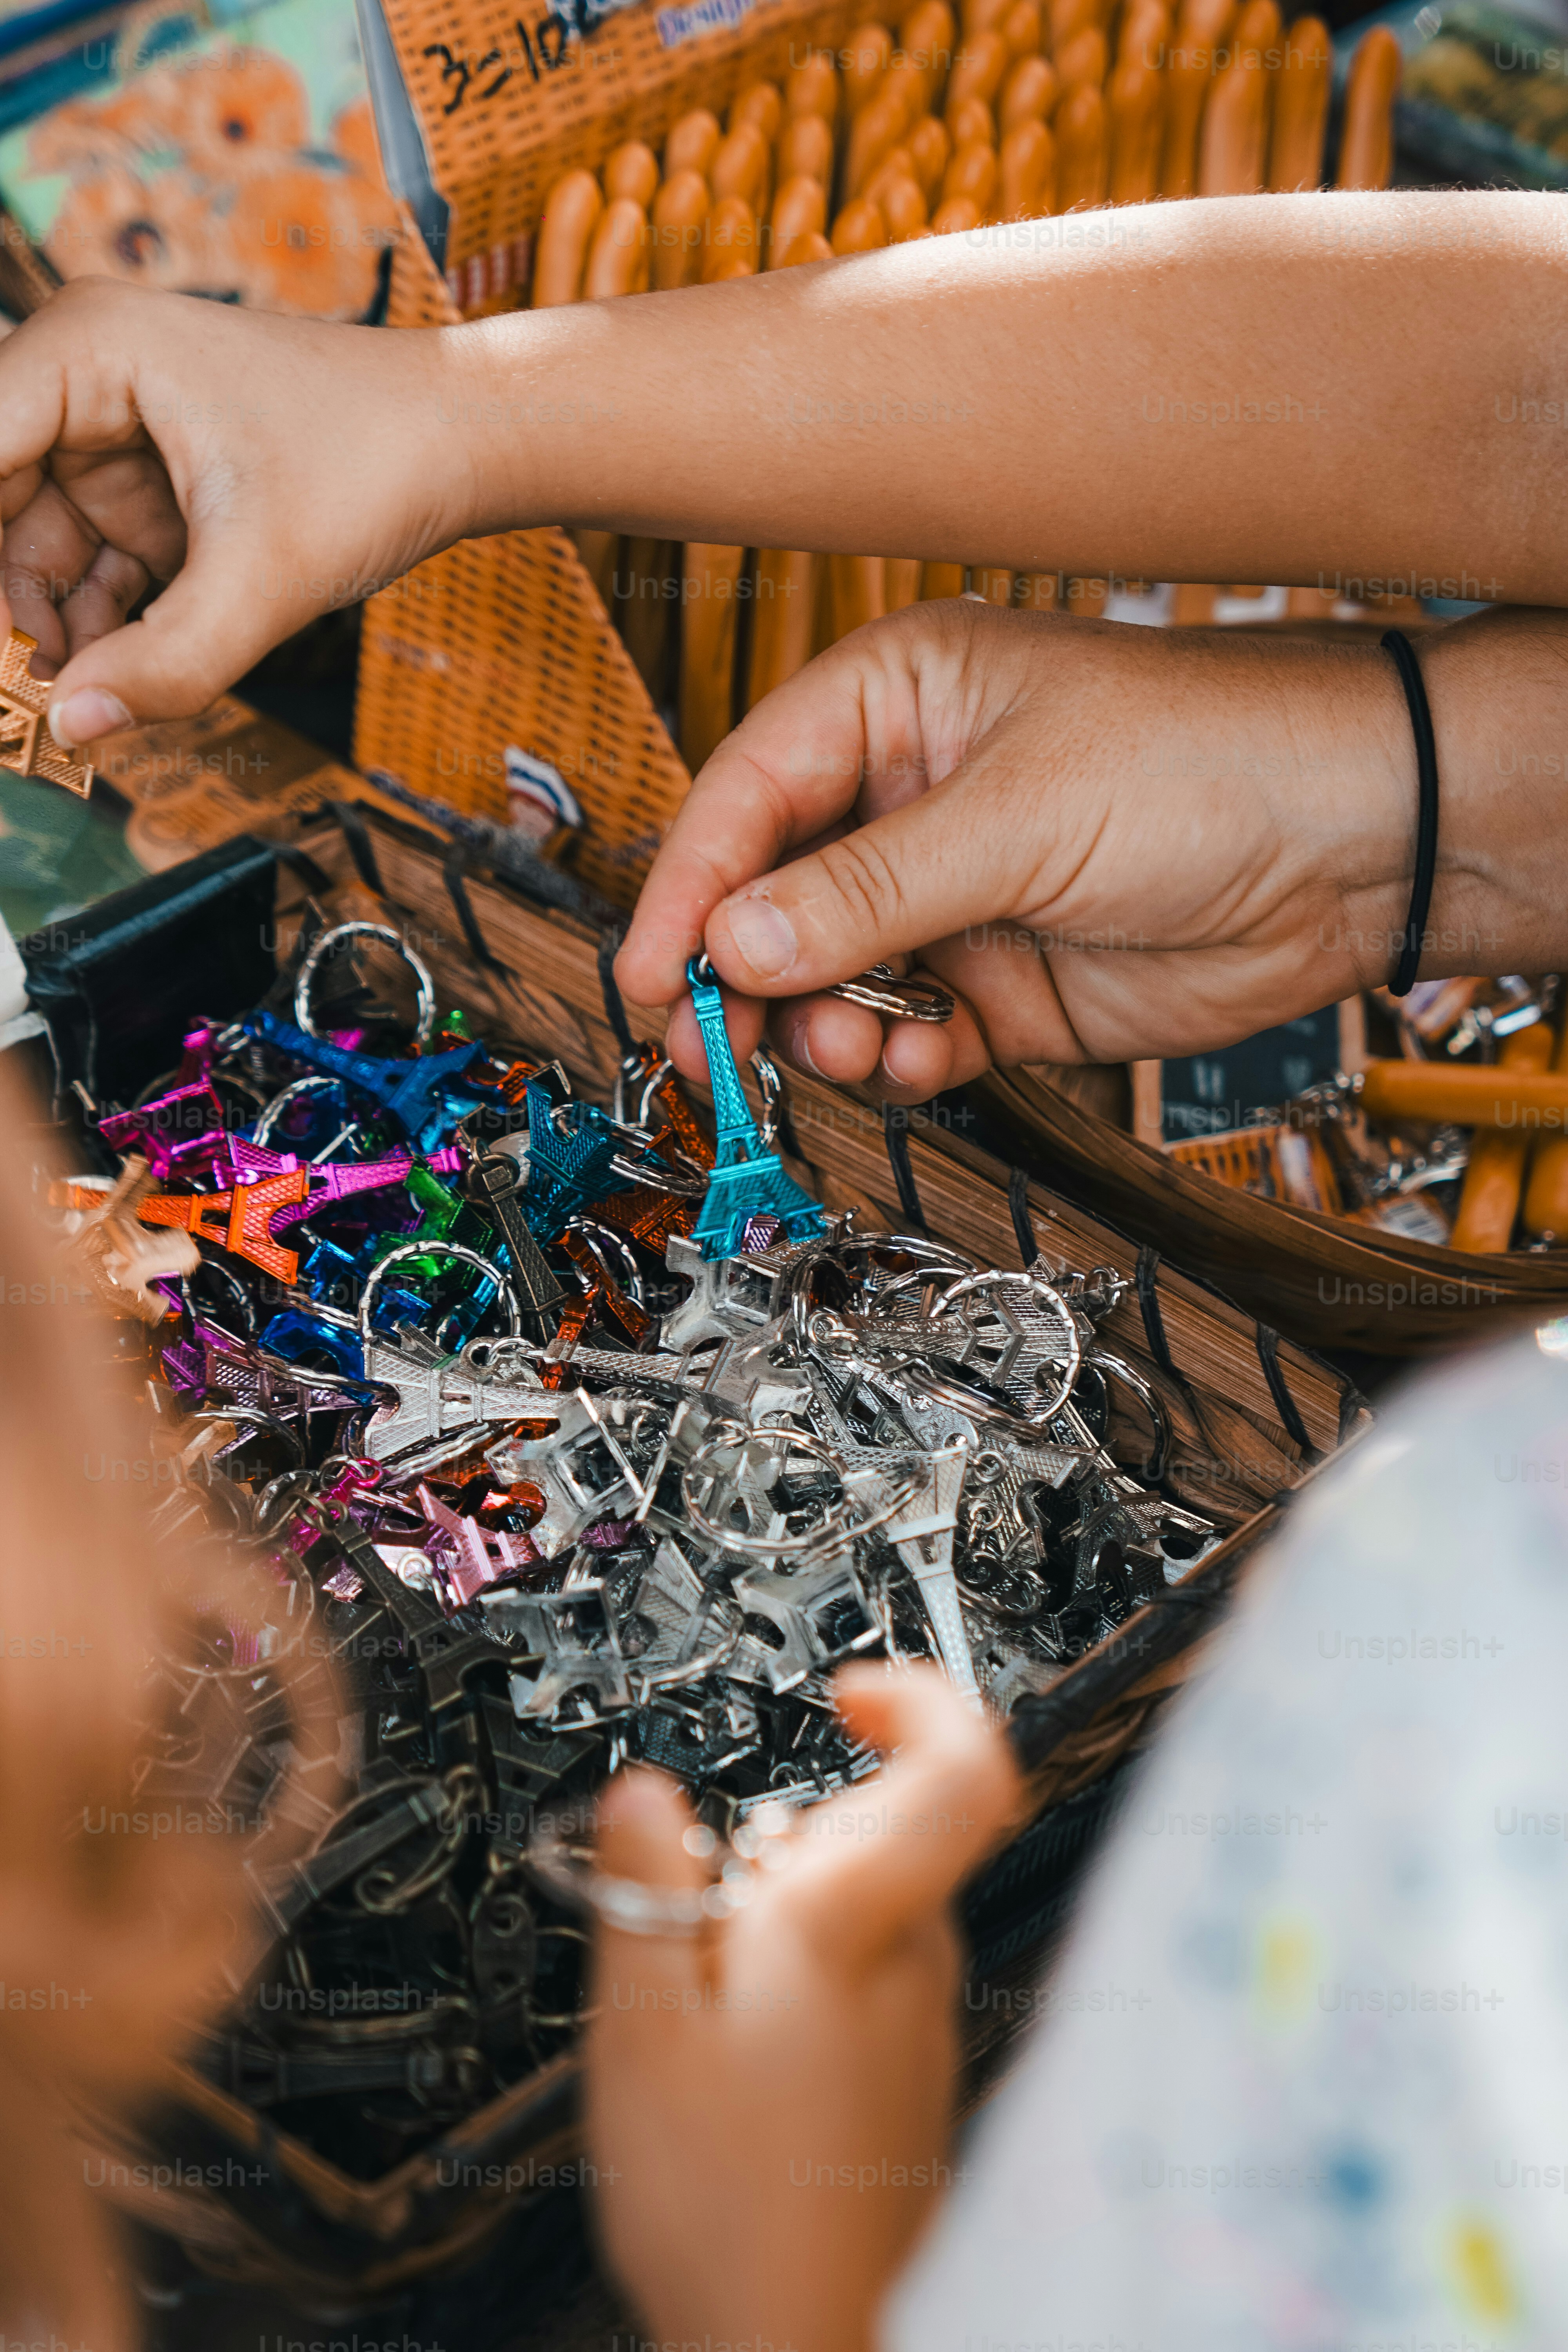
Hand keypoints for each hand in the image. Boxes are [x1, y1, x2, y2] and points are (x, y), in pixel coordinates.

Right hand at [0, 278, 471, 744]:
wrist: (462, 441)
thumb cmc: (376, 463)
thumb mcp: (270, 577)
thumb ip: (169, 661)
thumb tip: (74, 728)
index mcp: (88, 350)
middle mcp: (82, 379)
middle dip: (5, 609)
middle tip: (16, 700)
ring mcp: (111, 438)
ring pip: (30, 550)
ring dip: (44, 633)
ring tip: (64, 703)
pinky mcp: (146, 489)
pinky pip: (85, 566)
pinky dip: (90, 630)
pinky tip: (107, 684)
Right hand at [585, 1665, 1020, 2351]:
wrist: (796, 2345)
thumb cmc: (726, 2209)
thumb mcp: (640, 2032)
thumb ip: (644, 1892)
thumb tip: (644, 1793)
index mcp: (853, 1925)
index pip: (964, 1769)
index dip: (921, 1698)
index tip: (850, 1689)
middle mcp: (911, 1964)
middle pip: (891, 1829)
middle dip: (792, 1820)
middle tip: (707, 1872)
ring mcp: (918, 2024)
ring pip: (871, 1903)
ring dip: (790, 1898)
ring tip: (702, 1969)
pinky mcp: (905, 2076)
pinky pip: (866, 1973)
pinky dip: (802, 1965)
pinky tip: (736, 2036)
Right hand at [617, 598, 1455, 1097]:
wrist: (1356, 848)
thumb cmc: (1211, 762)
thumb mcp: (1018, 815)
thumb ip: (868, 890)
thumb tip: (738, 944)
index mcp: (898, 703)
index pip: (749, 794)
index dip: (689, 887)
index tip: (651, 972)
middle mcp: (910, 798)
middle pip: (772, 897)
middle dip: (739, 976)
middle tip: (709, 1047)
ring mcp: (953, 896)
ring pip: (830, 980)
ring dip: (818, 1026)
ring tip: (845, 1045)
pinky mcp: (1000, 982)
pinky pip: (907, 1035)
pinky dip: (896, 1059)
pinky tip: (915, 1060)